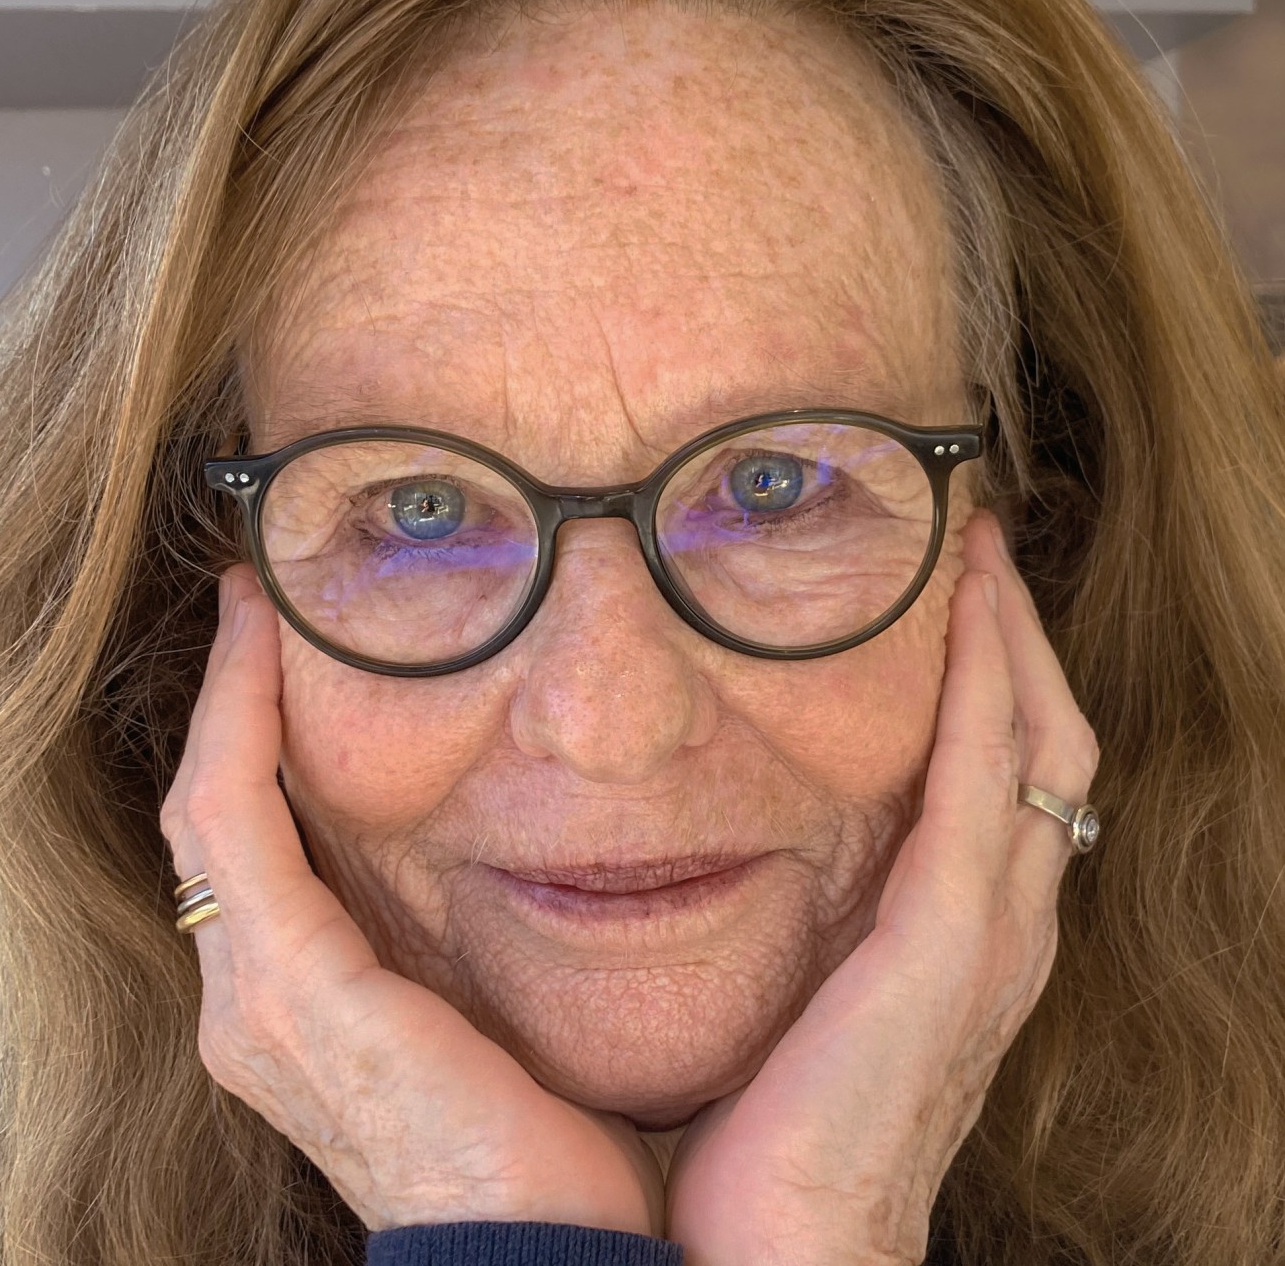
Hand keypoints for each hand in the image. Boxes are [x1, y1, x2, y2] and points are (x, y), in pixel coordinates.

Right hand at [159, 564, 665, 1235]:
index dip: (249, 737)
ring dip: (230, 701)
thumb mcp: (476, 1014)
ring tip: (254, 610)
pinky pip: (239, 822)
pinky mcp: (287, 989)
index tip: (276, 640)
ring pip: (213, 808)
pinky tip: (265, 653)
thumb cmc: (529, 1144)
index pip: (246, 844)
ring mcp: (255, 999)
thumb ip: (449, 940)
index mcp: (293, 1007)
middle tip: (255, 606)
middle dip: (230, 704)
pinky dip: (242, 729)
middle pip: (214, 816)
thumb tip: (506, 845)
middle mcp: (247, 1001)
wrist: (532, 1253)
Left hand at [664, 510, 1100, 1265]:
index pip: (994, 779)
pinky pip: (988, 788)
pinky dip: (987, 693)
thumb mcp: (776, 1004)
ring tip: (974, 553)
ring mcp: (984, 942)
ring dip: (1010, 643)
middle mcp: (990, 931)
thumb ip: (778, 922)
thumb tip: (701, 839)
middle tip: (972, 545)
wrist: (755, 1262)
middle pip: (1038, 746)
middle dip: (1012, 643)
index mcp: (946, 942)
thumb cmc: (743, 1144)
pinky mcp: (948, 952)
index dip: (986, 682)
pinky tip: (967, 613)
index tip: (944, 592)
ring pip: (1035, 748)